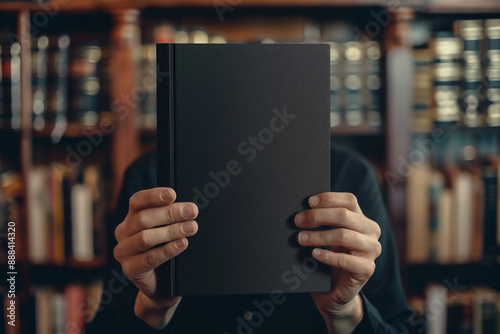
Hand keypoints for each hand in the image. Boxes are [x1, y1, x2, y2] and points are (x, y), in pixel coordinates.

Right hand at [113, 187, 197, 326]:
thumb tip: (189, 207)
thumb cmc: (166, 250)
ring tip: (191, 228)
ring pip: (145, 237)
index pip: (137, 201)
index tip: (172, 194)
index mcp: (131, 217)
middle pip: (144, 218)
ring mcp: (124, 252)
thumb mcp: (167, 229)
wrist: (162, 285)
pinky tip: (182, 244)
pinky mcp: (129, 269)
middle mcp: (123, 232)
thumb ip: (172, 217)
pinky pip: (149, 258)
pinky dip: (168, 250)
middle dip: (170, 213)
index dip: (154, 196)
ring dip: (171, 231)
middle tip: (191, 212)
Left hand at [295, 192, 381, 331]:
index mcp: (362, 219)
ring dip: (319, 236)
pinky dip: (327, 256)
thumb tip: (301, 212)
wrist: (333, 292)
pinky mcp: (367, 270)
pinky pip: (345, 260)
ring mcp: (372, 251)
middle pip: (345, 215)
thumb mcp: (325, 237)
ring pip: (344, 235)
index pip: (349, 200)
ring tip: (301, 238)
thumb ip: (322, 223)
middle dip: (318, 216)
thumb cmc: (327, 259)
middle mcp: (371, 232)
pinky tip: (314, 254)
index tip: (308, 202)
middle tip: (298, 221)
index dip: (328, 198)